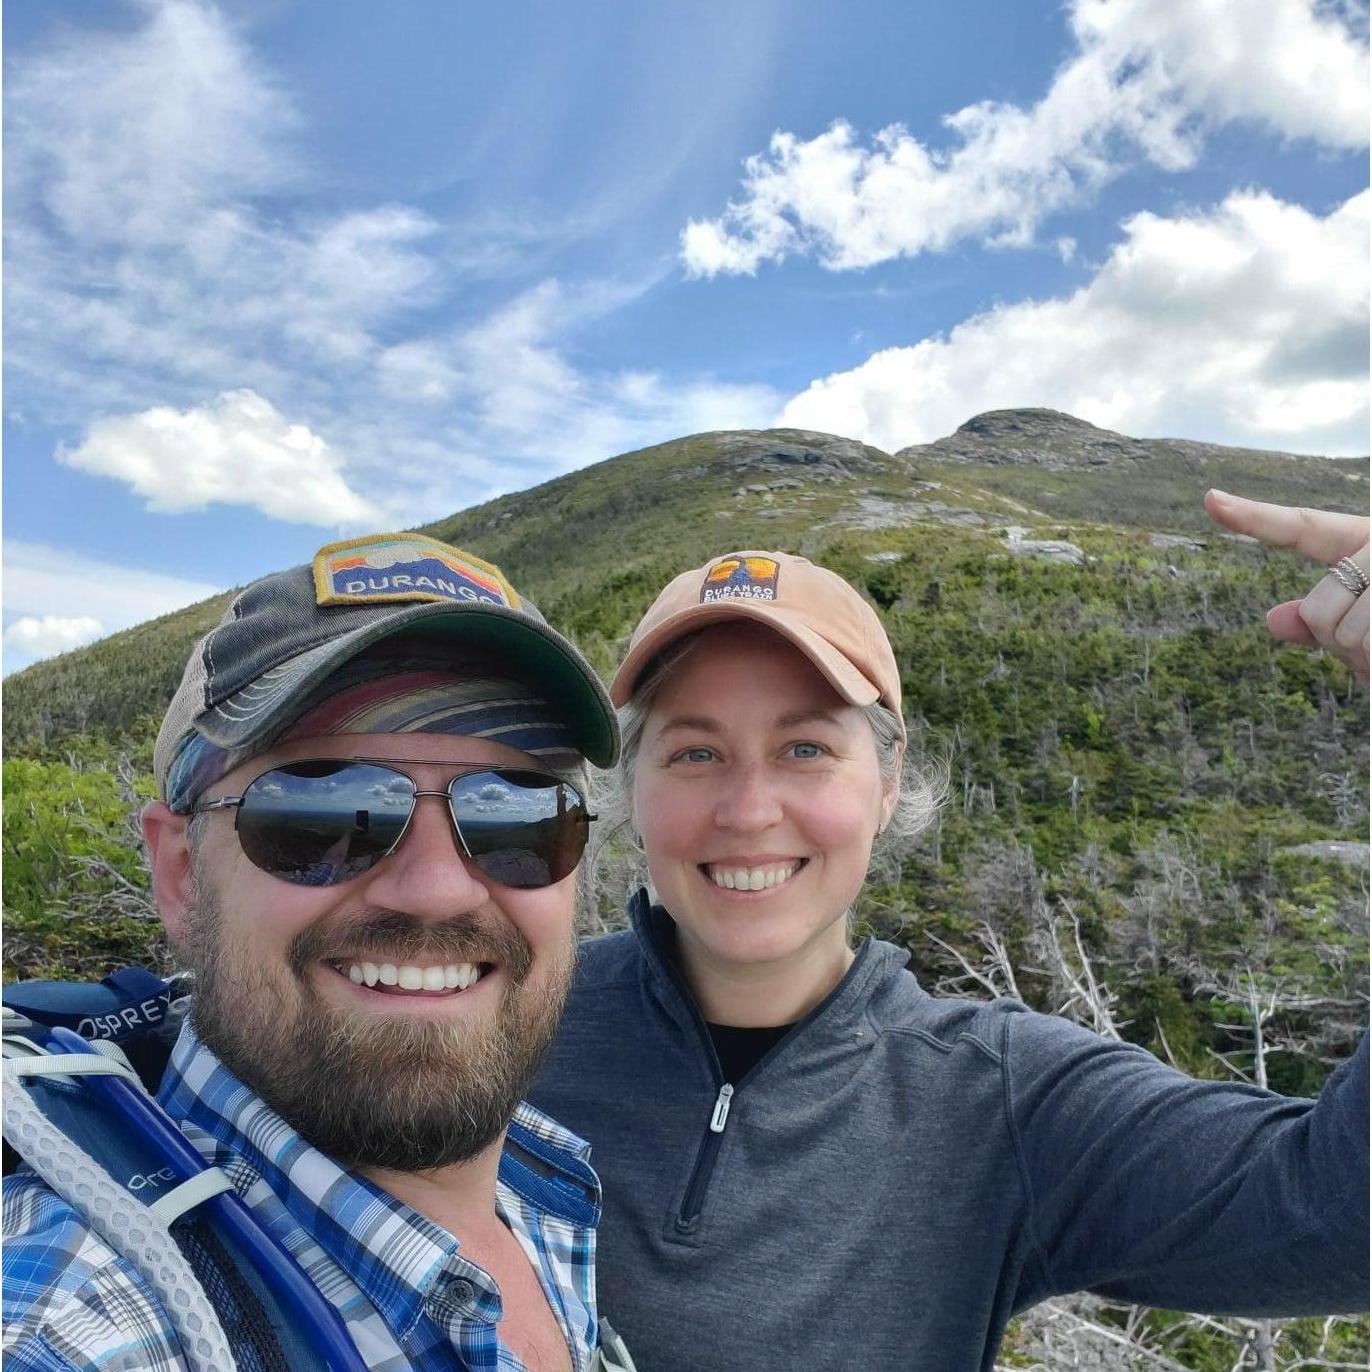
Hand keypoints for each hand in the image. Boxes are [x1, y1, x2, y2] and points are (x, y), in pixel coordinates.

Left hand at [1203, 490, 1368, 683]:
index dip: (1255, 517)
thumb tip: (1274, 621)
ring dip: (1369, 657)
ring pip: (1343, 633)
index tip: (1210, 500)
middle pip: (1318, 609)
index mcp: (1366, 542)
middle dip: (1339, 642)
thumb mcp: (1367, 634)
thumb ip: (1322, 625)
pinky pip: (1366, 645)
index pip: (1304, 528)